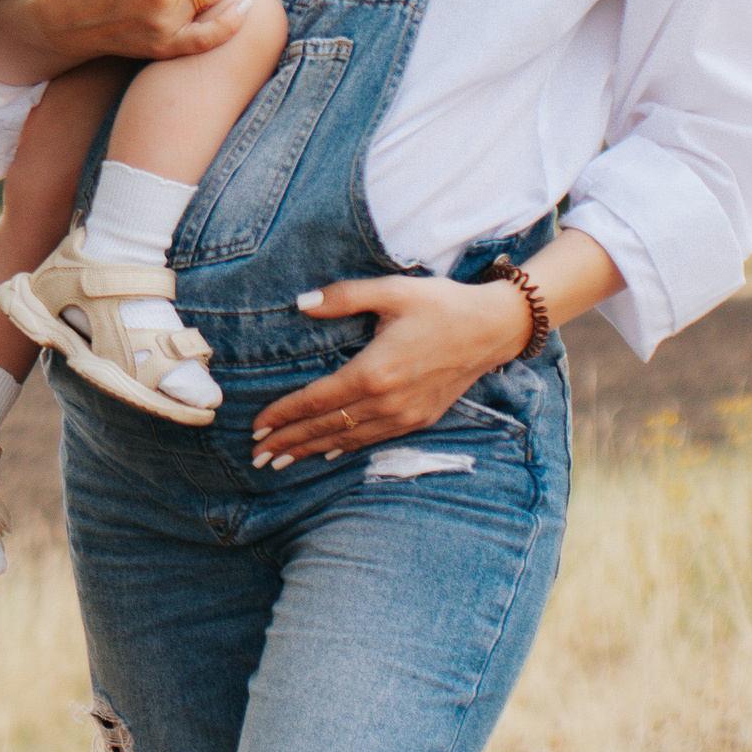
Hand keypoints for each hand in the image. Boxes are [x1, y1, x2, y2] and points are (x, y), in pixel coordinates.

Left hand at [249, 273, 535, 468]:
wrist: (494, 328)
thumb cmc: (441, 304)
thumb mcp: (392, 290)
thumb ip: (344, 297)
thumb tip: (302, 303)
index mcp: (374, 371)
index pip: (316, 400)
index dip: (284, 414)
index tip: (257, 425)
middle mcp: (386, 402)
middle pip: (326, 427)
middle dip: (289, 442)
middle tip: (257, 456)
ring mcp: (404, 415)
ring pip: (347, 439)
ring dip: (311, 450)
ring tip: (281, 461)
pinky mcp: (419, 419)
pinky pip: (372, 440)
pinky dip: (345, 447)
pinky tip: (328, 452)